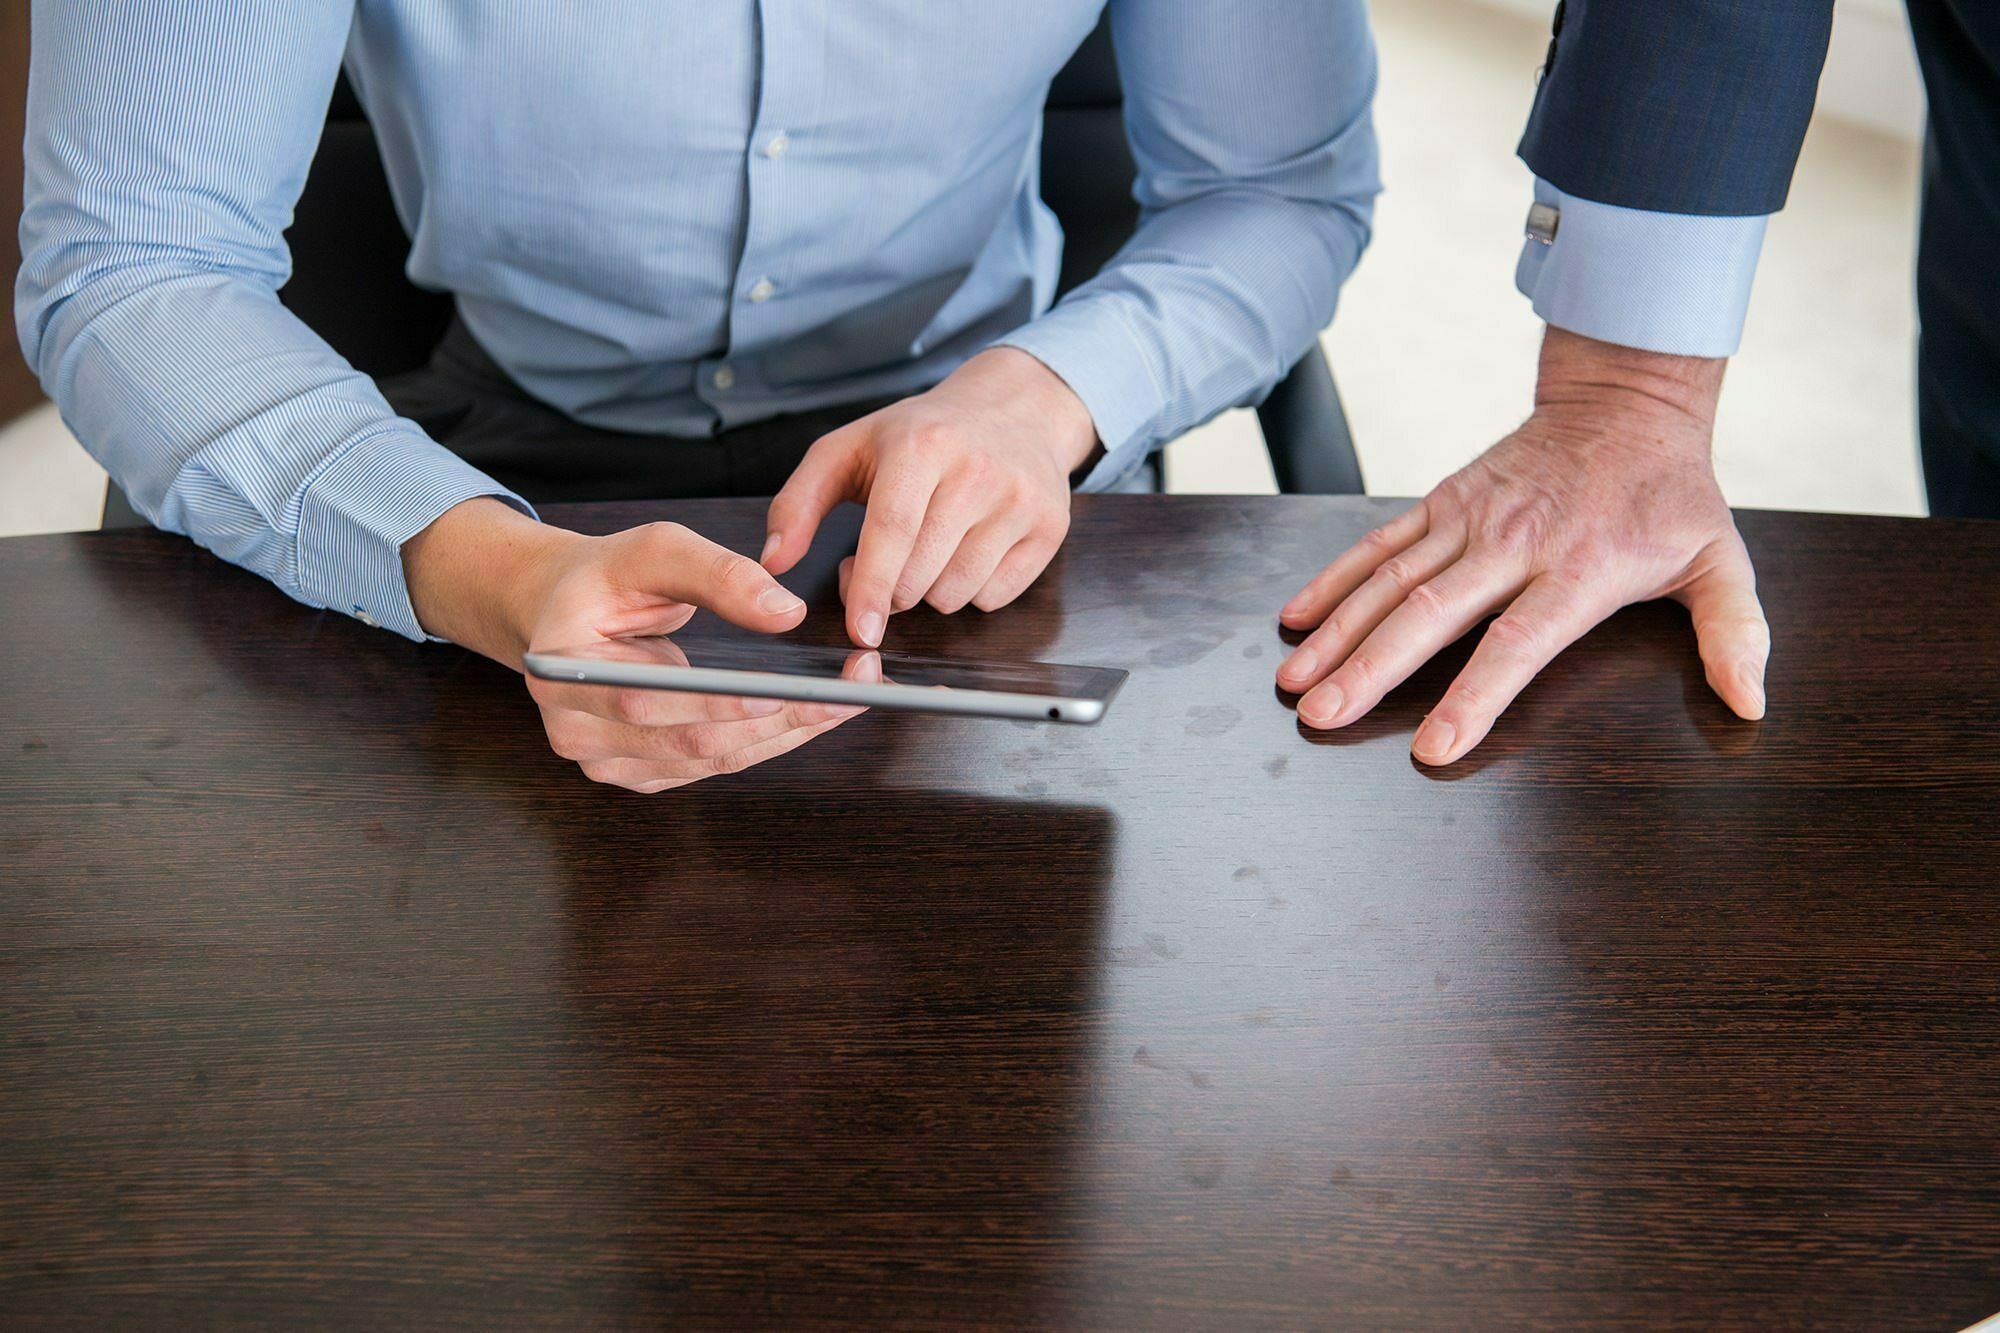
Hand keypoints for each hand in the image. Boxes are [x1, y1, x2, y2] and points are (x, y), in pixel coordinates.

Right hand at [403, 499, 865, 791]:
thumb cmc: (605, 579)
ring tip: (848, 699)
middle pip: (689, 741)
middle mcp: (576, 731)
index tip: (779, 694)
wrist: (567, 613)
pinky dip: (769, 741)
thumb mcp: (653, 551)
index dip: (713, 704)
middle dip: (778, 718)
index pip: (643, 701)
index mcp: (562, 672)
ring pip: (711, 760)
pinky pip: (714, 764)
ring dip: (787, 734)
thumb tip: (786, 613)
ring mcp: (608, 761)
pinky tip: (813, 715)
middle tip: (850, 689)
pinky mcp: (642, 772)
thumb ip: (718, 575)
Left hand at [761, 347, 1097, 647]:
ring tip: (926, 550)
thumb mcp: (848, 449)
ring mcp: (1021, 500)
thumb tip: (772, 561)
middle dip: (890, 589)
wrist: (1014, 409)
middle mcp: (979, 469)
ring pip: (957, 593)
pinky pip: (995, 597)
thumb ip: (798, 503)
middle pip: (921, 573)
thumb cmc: (920, 435)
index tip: (860, 631)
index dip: (871, 586)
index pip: (893, 530)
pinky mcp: (1051, 528)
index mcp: (922, 444)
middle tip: (884, 561)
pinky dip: (971, 590)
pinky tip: (965, 551)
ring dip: (929, 591)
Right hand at [1275, 327, 1768, 765]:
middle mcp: (1515, 544)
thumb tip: (1750, 703)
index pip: (1517, 644)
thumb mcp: (1721, 559)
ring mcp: (1470, 519)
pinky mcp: (1443, 501)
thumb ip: (1735, 633)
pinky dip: (1335, 580)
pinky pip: (1379, 544)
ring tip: (1294, 682)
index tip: (1434, 746)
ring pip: (1390, 582)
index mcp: (1579, 570)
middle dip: (1370, 670)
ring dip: (1338, 633)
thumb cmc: (1669, 493)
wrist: (1624, 401)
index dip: (1475, 697)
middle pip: (1430, 616)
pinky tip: (1296, 619)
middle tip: (1322, 716)